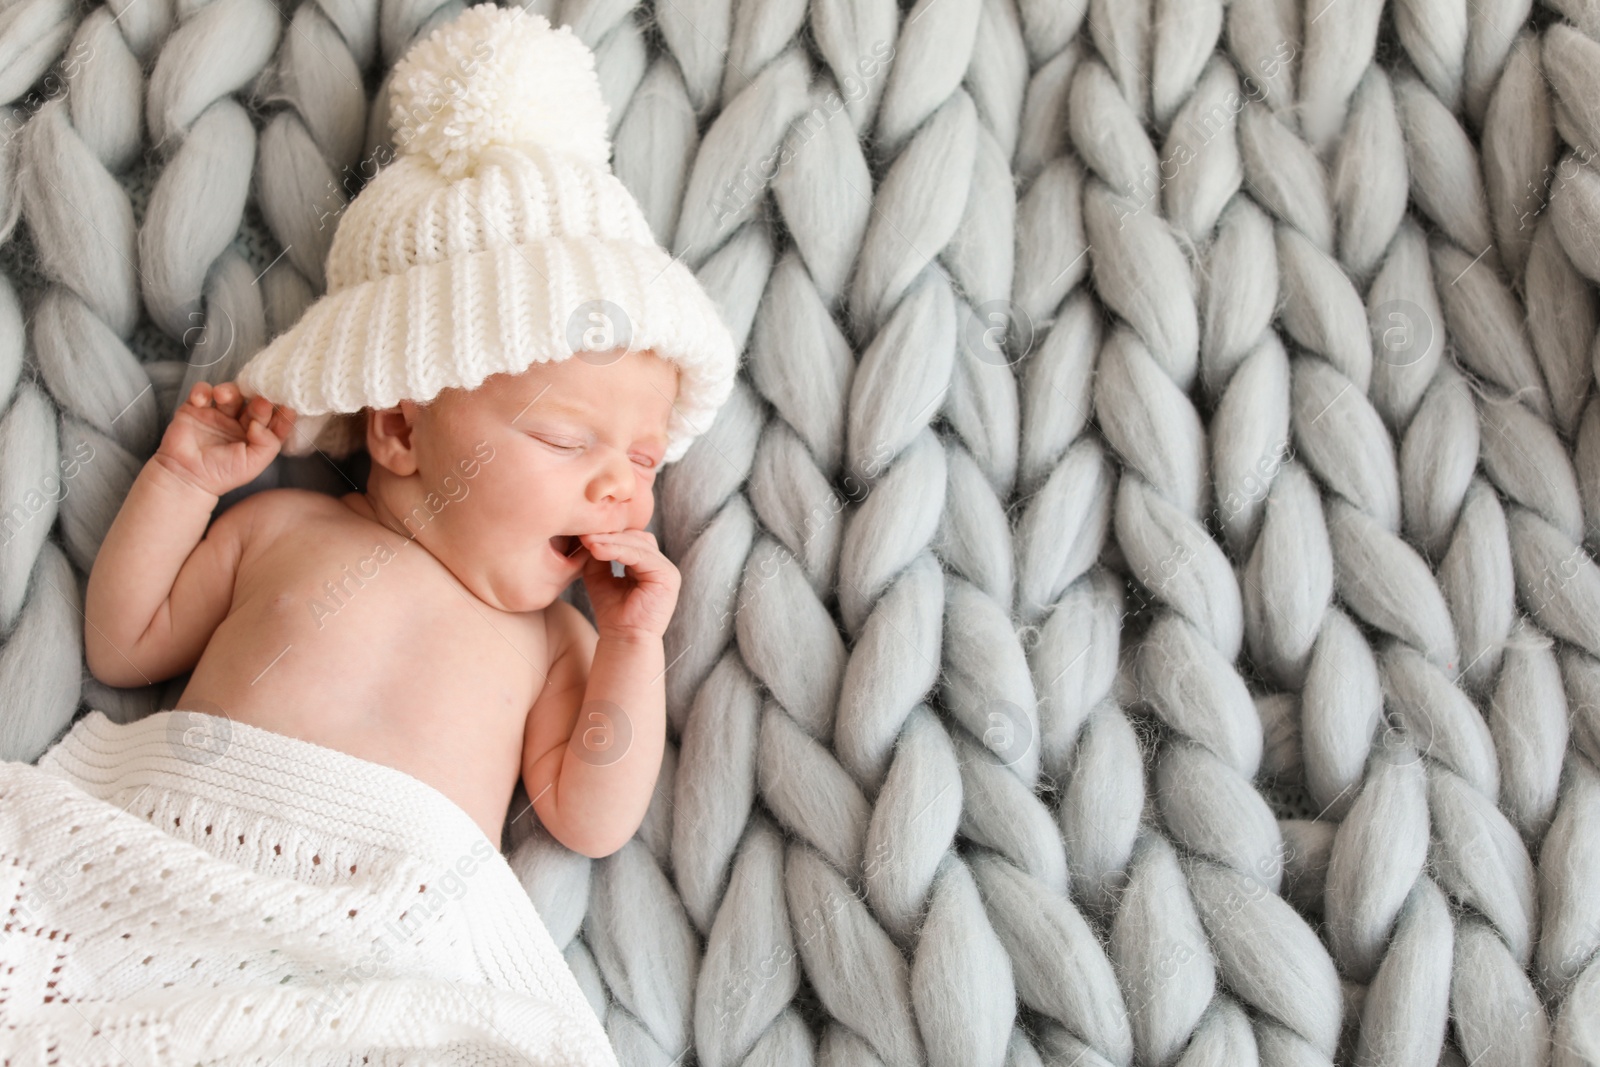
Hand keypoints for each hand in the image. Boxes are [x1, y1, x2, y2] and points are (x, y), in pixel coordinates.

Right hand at [152, 381, 296, 497]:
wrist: (185, 476)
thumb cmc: (221, 474)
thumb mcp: (253, 464)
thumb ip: (268, 443)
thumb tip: (261, 423)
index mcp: (257, 435)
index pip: (273, 419)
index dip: (281, 412)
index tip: (287, 406)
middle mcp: (239, 422)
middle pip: (253, 402)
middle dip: (258, 400)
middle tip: (260, 401)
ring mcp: (218, 414)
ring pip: (230, 393)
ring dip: (229, 390)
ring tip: (223, 396)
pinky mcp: (196, 408)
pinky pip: (202, 391)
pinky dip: (202, 391)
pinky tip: (201, 401)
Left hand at [575, 529, 680, 640]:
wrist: (623, 639)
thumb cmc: (612, 613)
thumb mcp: (599, 577)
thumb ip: (598, 555)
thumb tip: (590, 533)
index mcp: (647, 564)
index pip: (630, 538)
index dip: (608, 533)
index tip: (581, 531)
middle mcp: (660, 564)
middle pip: (636, 536)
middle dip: (608, 533)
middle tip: (583, 533)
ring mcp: (667, 569)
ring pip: (638, 543)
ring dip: (611, 540)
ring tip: (587, 542)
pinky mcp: (667, 576)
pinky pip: (640, 556)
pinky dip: (617, 551)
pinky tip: (597, 550)